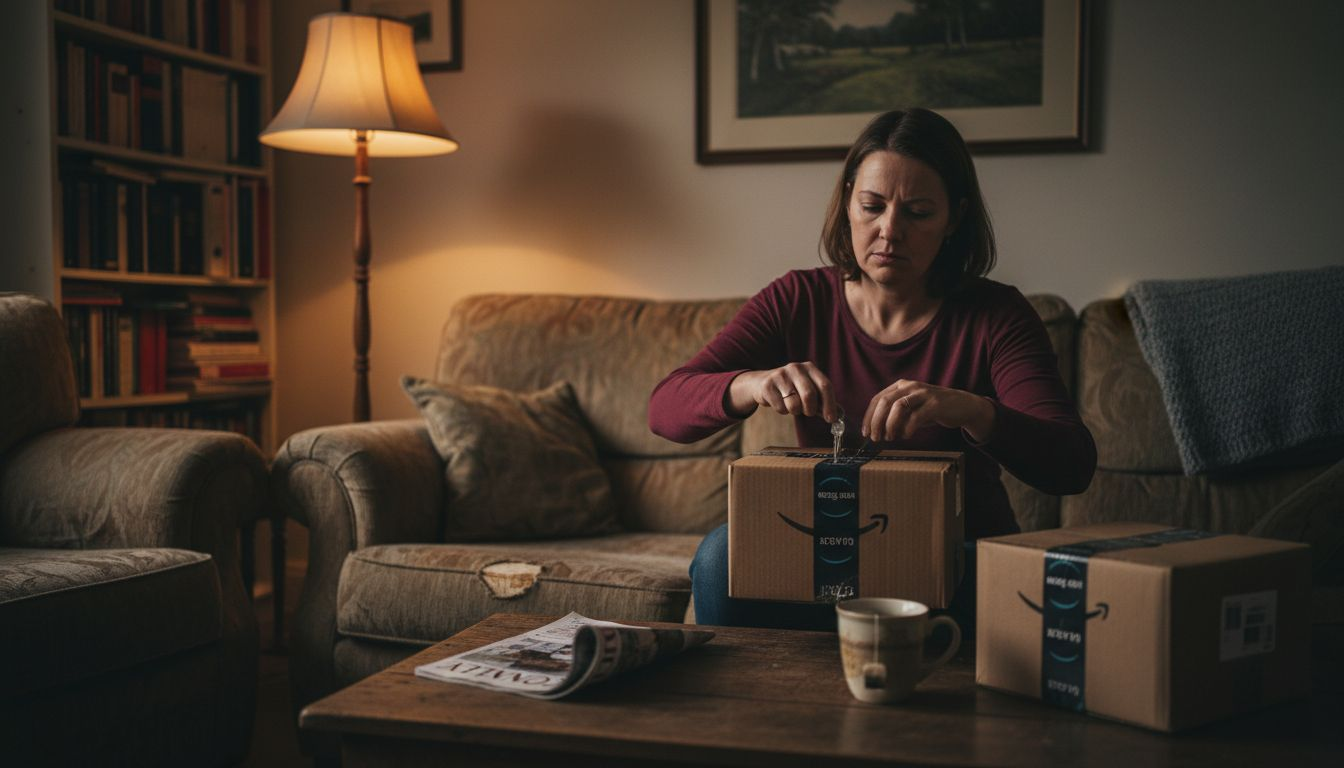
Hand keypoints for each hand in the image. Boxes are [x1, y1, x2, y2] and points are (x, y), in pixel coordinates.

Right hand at [728, 363, 839, 421]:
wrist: (761, 383)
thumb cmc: (790, 389)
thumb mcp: (807, 389)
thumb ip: (822, 401)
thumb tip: (839, 415)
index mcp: (809, 367)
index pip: (825, 385)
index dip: (830, 404)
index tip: (831, 419)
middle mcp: (795, 368)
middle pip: (809, 395)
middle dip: (810, 409)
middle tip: (807, 412)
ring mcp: (780, 375)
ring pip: (794, 404)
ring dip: (794, 411)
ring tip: (790, 404)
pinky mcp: (767, 385)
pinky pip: (781, 407)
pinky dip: (782, 410)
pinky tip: (779, 402)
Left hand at [862, 379, 994, 442]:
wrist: (963, 406)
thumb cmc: (933, 410)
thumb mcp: (911, 411)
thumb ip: (896, 418)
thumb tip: (878, 432)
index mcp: (901, 386)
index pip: (877, 398)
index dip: (868, 416)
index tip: (865, 432)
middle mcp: (910, 386)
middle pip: (885, 401)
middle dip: (876, 421)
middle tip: (875, 438)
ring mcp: (923, 393)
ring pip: (898, 406)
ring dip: (890, 425)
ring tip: (890, 438)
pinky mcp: (936, 403)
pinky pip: (916, 416)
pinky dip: (908, 428)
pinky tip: (906, 436)